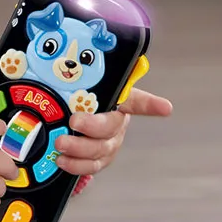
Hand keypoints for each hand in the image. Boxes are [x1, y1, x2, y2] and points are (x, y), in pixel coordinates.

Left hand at [54, 88, 172, 175]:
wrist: (63, 123)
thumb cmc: (70, 99)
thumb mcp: (70, 84)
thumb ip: (72, 77)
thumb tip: (57, 55)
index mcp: (116, 99)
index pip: (136, 98)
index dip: (151, 104)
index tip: (165, 108)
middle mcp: (116, 121)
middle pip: (112, 126)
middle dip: (93, 125)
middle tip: (74, 120)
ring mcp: (109, 142)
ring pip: (101, 149)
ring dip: (79, 147)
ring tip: (61, 143)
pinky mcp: (98, 160)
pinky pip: (91, 166)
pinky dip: (75, 165)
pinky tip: (62, 160)